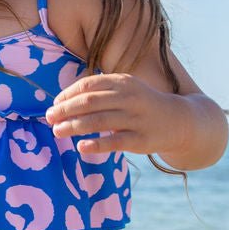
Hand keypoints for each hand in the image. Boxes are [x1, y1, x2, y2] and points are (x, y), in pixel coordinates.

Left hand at [46, 73, 184, 157]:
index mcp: (123, 82)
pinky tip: (81, 147)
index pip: (88, 85)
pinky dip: (96, 144)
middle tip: (49, 118)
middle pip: (90, 102)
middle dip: (66, 110)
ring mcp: (136, 119)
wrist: (179, 121)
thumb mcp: (126, 89)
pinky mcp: (141, 140)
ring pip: (99, 121)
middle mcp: (130, 98)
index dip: (68, 94)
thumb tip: (63, 100)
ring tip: (57, 131)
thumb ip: (100, 90)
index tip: (54, 104)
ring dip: (74, 126)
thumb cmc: (142, 105)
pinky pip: (115, 142)